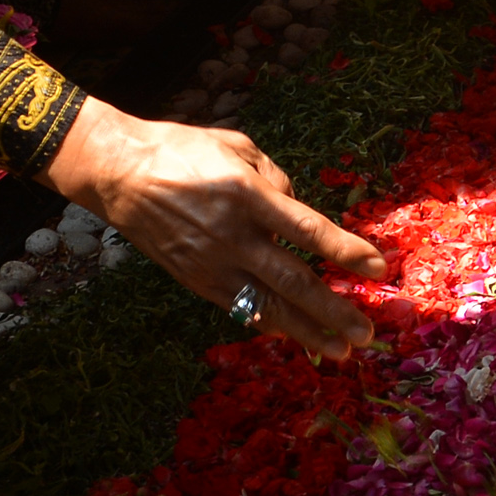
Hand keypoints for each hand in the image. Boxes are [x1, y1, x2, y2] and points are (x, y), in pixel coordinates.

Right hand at [42, 97, 384, 359]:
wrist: (119, 173)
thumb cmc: (182, 149)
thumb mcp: (237, 146)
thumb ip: (276, 178)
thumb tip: (300, 211)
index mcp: (248, 194)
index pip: (309, 230)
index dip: (345, 251)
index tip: (376, 268)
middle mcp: (234, 235)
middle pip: (294, 280)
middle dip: (335, 309)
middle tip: (367, 333)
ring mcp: (213, 263)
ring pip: (268, 306)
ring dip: (308, 330)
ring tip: (340, 350)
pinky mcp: (195, 281)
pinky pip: (240, 308)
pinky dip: (270, 324)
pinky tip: (294, 335)